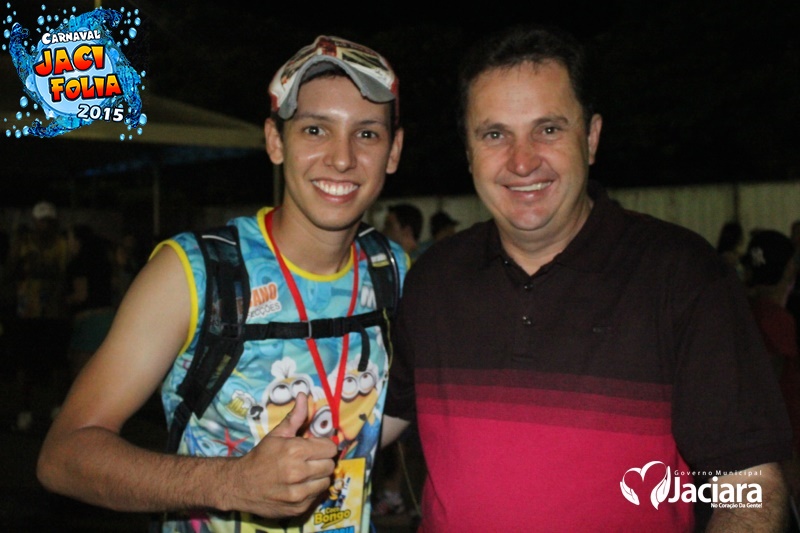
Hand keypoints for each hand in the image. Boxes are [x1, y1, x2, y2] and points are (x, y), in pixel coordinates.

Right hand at [226, 393, 337, 517]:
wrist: (239, 485)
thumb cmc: (260, 457)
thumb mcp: (277, 434)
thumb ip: (295, 417)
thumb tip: (303, 395)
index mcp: (295, 451)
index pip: (330, 448)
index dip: (324, 445)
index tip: (315, 447)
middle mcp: (298, 473)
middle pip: (330, 465)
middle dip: (322, 460)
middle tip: (309, 460)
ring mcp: (298, 493)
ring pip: (326, 481)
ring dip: (318, 476)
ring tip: (304, 473)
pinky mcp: (298, 508)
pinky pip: (317, 496)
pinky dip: (311, 490)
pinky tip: (298, 486)